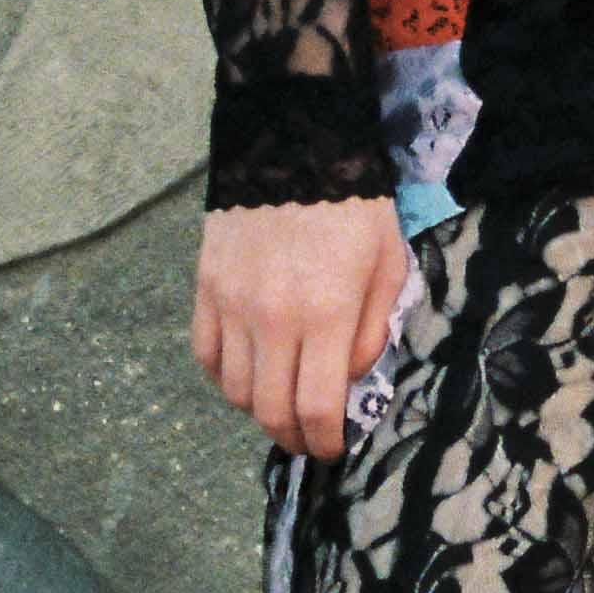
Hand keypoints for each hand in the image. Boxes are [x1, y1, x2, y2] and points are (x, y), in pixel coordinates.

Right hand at [193, 195, 411, 461]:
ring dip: (260, 409)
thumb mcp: (387, 263)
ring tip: (281, 404)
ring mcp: (232, 304)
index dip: (325, 440)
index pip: (316, 406)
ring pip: (234, 390)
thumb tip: (352, 377)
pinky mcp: (206, 288)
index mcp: (326, 313)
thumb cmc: (353, 206)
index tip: (334, 447)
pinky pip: (206, 354)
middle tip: (309, 438)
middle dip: (293, 437)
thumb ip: (372, 329)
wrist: (293, 146)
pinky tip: (248, 372)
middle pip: (271, 410)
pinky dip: (225, 377)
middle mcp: (272, 317)